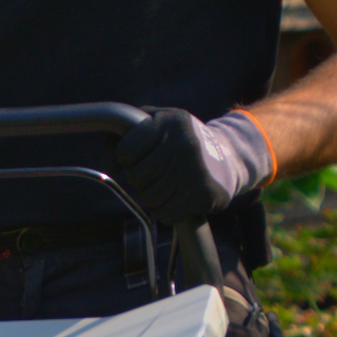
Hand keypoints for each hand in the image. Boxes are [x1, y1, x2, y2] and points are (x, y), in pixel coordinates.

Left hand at [106, 109, 276, 230]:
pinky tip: (177, 197)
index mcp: (170, 122)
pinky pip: (165, 214)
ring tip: (169, 183)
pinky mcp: (203, 195)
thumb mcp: (156, 123)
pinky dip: (166, 210)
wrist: (229, 156)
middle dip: (142, 178)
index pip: (126, 151)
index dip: (127, 158)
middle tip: (157, 172)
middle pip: (136, 177)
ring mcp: (195, 171)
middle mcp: (184, 144)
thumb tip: (108, 163)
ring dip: (154, 195)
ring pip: (149, 198)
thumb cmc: (181, 141)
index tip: (138, 156)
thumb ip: (124, 134)